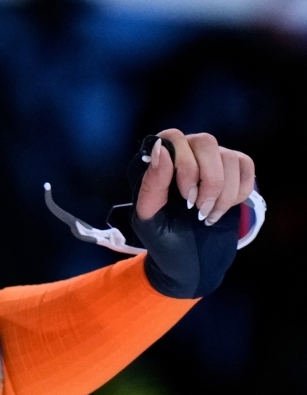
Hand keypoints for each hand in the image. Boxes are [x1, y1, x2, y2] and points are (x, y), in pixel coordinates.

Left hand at [136, 129, 254, 224]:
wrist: (185, 257)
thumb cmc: (162, 234)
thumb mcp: (149, 214)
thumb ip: (152, 182)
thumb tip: (161, 148)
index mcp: (159, 159)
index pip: (173, 137)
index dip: (185, 165)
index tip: (186, 197)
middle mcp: (186, 152)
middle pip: (206, 142)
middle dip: (209, 180)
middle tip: (199, 209)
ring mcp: (211, 159)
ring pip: (228, 156)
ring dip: (223, 192)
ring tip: (208, 214)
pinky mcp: (234, 170)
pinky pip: (246, 165)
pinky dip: (239, 191)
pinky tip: (224, 208)